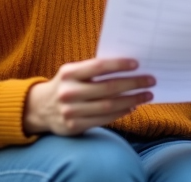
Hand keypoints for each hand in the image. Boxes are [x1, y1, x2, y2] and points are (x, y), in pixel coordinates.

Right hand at [23, 58, 154, 135]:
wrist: (39, 108)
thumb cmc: (66, 84)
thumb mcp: (73, 72)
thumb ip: (94, 70)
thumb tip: (128, 67)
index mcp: (69, 73)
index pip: (99, 66)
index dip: (119, 64)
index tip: (137, 64)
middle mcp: (69, 92)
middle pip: (108, 88)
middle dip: (133, 84)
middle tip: (150, 80)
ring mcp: (71, 111)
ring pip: (108, 106)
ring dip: (131, 100)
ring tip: (147, 95)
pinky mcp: (74, 126)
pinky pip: (103, 119)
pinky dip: (120, 113)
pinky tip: (132, 107)